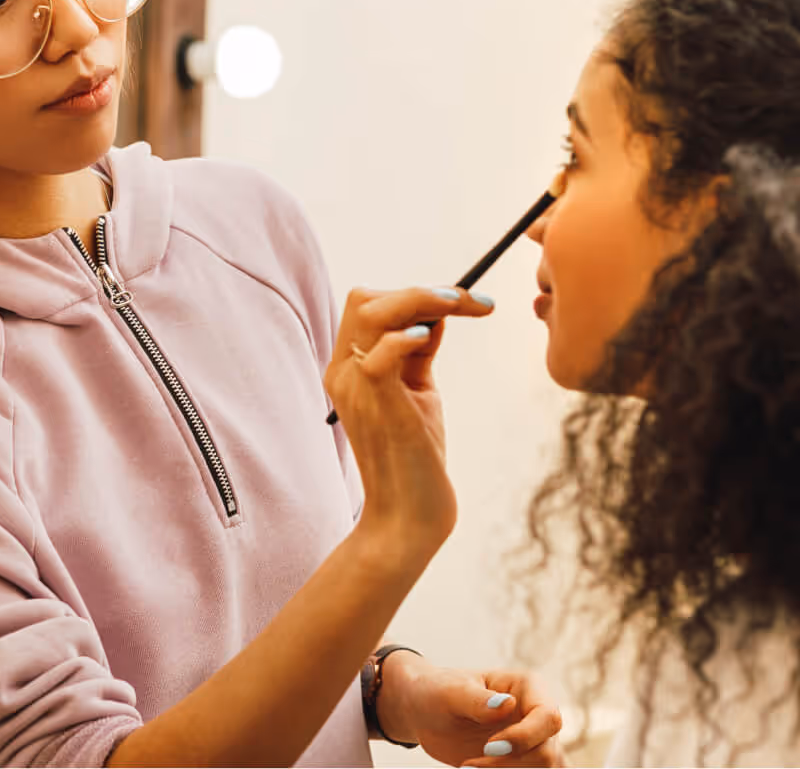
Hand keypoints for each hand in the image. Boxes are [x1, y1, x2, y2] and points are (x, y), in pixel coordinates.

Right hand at [324, 287, 493, 547]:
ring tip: (456, 304)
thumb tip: (435, 314)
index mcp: (350, 368)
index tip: (467, 302)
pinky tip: (429, 337)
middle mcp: (343, 372)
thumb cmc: (416, 459)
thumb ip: (418, 352)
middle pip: (365, 298)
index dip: (416, 294)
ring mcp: (353, 386)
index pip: (370, 306)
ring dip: (419, 299)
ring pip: (371, 313)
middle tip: (466, 301)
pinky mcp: (374, 403)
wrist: (408, 519)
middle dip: (418, 289)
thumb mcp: (418, 391)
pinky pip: (378, 354)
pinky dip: (404, 337)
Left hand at [380, 653, 564, 766]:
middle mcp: (537, 715)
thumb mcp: (450, 692)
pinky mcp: (523, 762)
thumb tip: (508, 704)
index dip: (524, 737)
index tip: (489, 747)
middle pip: (547, 752)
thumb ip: (477, 700)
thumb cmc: (438, 692)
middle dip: (511, 764)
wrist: (425, 712)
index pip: (548, 717)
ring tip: (468, 767)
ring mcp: (533, 741)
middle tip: (469, 765)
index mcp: (528, 687)